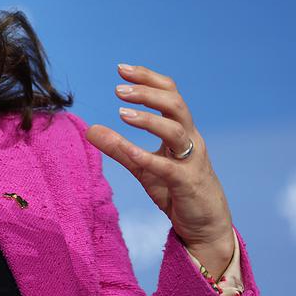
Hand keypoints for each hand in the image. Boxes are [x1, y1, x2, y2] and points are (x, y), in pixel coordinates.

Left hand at [85, 64, 234, 276]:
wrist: (206, 226)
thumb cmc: (176, 192)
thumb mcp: (143, 167)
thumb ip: (118, 148)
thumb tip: (90, 129)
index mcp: (182, 132)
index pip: (170, 94)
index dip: (148, 79)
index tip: (121, 69)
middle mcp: (190, 141)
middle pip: (175, 105)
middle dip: (147, 93)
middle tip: (118, 89)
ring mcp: (192, 162)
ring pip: (176, 131)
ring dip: (148, 120)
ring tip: (122, 112)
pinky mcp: (188, 184)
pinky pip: (169, 168)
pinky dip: (148, 157)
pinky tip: (129, 150)